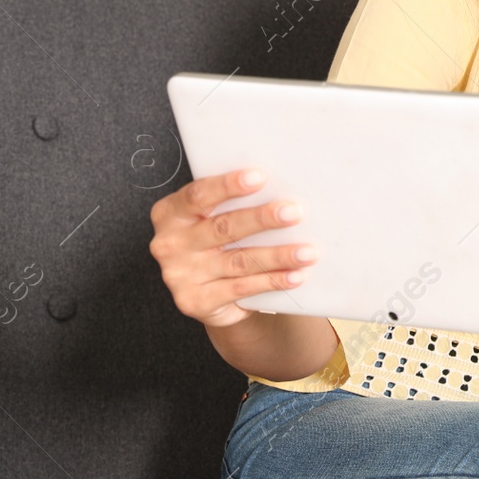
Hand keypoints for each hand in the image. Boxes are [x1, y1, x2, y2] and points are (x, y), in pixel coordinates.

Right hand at [148, 169, 314, 327]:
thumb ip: (234, 202)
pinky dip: (272, 281)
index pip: (198, 195)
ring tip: (308, 251)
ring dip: (278, 255)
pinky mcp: (195, 301)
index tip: (259, 177)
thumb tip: (283, 187)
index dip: (228, 185)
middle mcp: (170, 244)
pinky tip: (295, 275)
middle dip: (262, 219)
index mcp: (171, 213)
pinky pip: (241, 289)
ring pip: (239, 261)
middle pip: (223, 227)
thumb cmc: (217, 239)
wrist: (207, 290)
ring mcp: (180, 276)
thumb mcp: (214, 216)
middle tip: (294, 213)